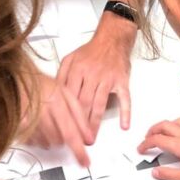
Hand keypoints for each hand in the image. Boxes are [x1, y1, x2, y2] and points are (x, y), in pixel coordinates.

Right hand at [20, 73, 93, 166]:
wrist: (16, 78)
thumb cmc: (42, 85)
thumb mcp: (66, 94)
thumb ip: (80, 115)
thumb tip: (89, 138)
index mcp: (56, 102)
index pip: (70, 133)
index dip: (78, 151)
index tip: (85, 163)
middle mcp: (41, 112)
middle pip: (58, 140)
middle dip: (64, 138)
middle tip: (61, 124)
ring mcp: (28, 120)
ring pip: (46, 143)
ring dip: (51, 139)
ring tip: (49, 122)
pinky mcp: (17, 126)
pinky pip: (32, 142)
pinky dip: (38, 139)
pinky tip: (38, 126)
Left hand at [58, 14, 134, 137]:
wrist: (112, 39)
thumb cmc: (91, 52)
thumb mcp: (70, 58)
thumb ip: (61, 75)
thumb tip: (54, 94)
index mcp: (77, 69)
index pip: (69, 96)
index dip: (65, 113)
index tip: (61, 127)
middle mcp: (92, 74)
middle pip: (83, 103)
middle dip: (78, 124)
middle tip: (75, 140)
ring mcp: (108, 78)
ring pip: (99, 104)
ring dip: (95, 123)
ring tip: (91, 139)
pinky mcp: (122, 81)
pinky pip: (125, 98)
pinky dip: (125, 112)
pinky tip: (124, 125)